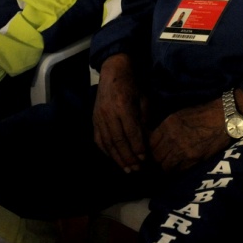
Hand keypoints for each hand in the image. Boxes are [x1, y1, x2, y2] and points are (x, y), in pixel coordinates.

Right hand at [93, 54, 147, 172]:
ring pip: (108, 143)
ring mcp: (99, 117)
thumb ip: (145, 119)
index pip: (131, 131)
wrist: (113, 72)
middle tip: (137, 170)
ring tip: (127, 170)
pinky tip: (114, 159)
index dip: (137, 147)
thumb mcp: (143, 99)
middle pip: (118, 140)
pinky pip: (99, 140)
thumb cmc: (132, 85)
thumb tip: (148, 140)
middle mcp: (109, 113)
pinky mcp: (94, 120)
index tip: (144, 159)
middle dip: (128, 157)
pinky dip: (106, 151)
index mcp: (123, 106)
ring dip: (117, 158)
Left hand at [149, 100, 229, 172]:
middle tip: (160, 160)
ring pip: (165, 166)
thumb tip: (158, 138)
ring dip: (166, 166)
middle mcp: (172, 138)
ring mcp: (182, 150)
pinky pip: (178, 170)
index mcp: (168, 124)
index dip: (151, 148)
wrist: (225, 116)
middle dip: (156, 159)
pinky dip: (176, 170)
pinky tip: (179, 166)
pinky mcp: (193, 159)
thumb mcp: (180, 114)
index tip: (154, 150)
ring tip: (169, 164)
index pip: (150, 143)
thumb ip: (167, 127)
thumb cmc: (204, 113)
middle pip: (155, 156)